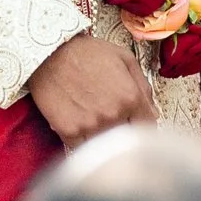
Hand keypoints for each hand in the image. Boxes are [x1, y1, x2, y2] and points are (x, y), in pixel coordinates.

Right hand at [29, 34, 156, 147]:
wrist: (48, 53)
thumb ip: (143, 87)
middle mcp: (113, 115)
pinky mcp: (69, 131)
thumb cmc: (86, 53)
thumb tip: (152, 112)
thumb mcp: (124, 59)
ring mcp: (90, 125)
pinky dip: (82, 141)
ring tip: (93, 119)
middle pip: (127, 139)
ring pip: (105, 146)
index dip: (143, 124)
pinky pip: (82, 148)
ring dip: (102, 138)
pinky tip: (79, 124)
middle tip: (112, 119)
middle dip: (123, 130)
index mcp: (130, 97)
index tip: (136, 123)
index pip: (148, 126)